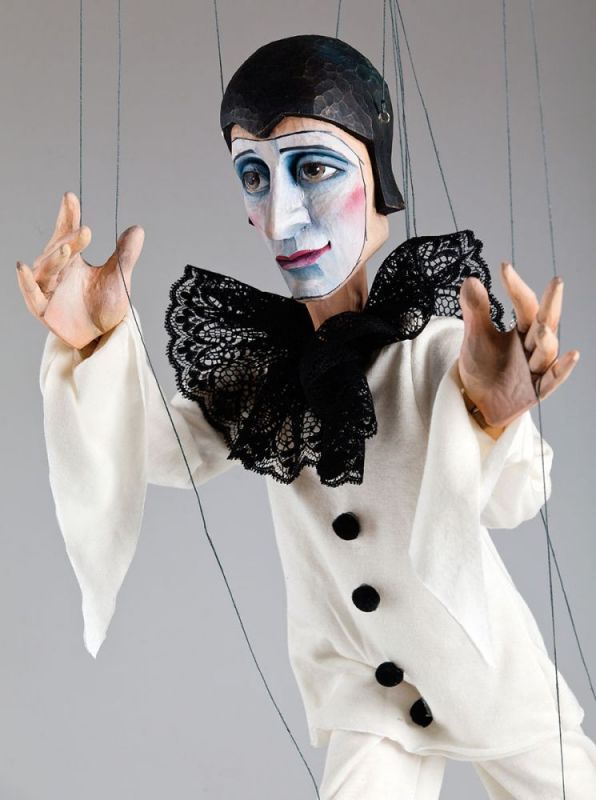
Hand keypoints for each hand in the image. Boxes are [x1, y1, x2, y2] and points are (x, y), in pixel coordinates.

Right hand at [16, 192, 143, 349]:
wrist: (105, 337)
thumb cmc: (107, 307)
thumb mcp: (120, 278)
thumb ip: (125, 255)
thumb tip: (137, 229)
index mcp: (74, 260)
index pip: (67, 232)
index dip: (68, 215)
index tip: (70, 196)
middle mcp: (58, 271)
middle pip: (57, 249)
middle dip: (69, 239)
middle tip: (86, 232)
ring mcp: (48, 289)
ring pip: (44, 268)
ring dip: (53, 257)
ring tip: (67, 248)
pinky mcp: (43, 309)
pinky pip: (31, 294)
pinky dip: (26, 282)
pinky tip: (23, 267)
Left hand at [457, 263, 579, 429]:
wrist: (475, 403)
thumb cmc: (481, 368)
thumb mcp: (475, 337)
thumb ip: (476, 311)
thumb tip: (471, 280)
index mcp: (522, 331)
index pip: (525, 305)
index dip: (516, 287)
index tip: (504, 266)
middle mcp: (532, 347)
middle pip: (546, 322)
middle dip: (552, 303)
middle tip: (557, 281)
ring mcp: (535, 369)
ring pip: (547, 351)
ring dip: (547, 338)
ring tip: (541, 325)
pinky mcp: (535, 391)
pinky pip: (553, 380)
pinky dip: (562, 369)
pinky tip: (572, 355)